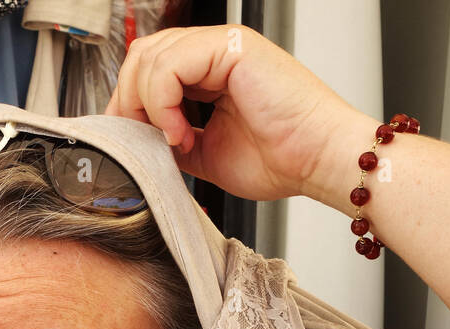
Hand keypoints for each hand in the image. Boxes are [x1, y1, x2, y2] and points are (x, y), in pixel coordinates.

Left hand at [105, 25, 363, 204]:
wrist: (319, 161)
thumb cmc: (282, 159)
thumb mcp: (205, 154)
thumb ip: (170, 139)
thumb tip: (136, 141)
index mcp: (210, 73)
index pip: (148, 72)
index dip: (130, 107)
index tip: (138, 145)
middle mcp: (215, 53)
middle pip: (142, 57)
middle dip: (130, 103)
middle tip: (144, 141)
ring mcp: (223, 45)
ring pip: (149, 58)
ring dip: (147, 107)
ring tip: (175, 140)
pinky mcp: (231, 46)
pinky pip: (168, 66)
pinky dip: (162, 103)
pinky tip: (180, 132)